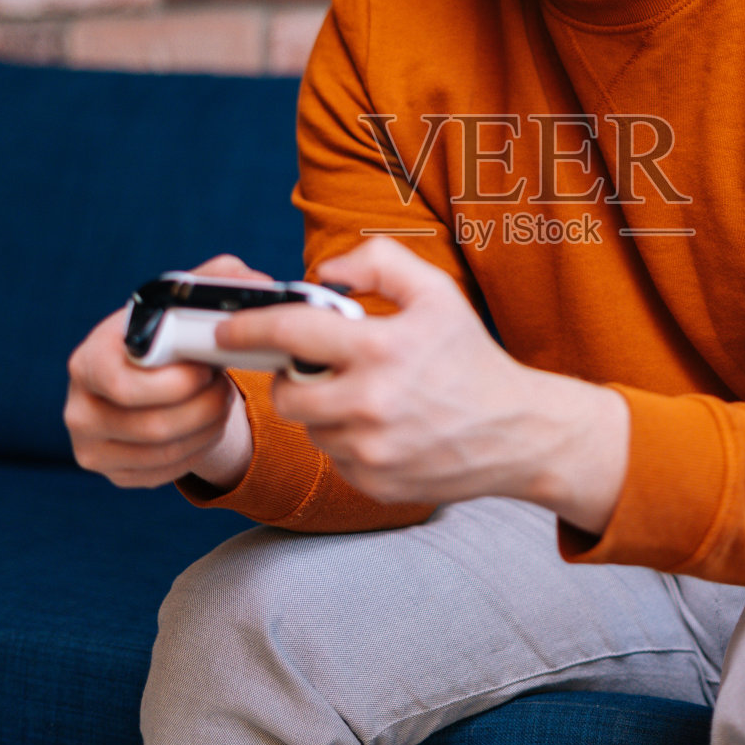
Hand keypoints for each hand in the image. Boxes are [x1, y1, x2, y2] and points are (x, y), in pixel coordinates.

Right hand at [65, 254, 259, 491]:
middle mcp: (80, 407)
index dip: (175, 382)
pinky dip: (199, 449)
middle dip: (203, 406)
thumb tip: (256, 281)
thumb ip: (216, 282)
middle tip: (223, 386)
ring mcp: (93, 447)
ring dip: (208, 426)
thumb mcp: (183, 306)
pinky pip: (167, 472)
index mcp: (89, 359)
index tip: (207, 368)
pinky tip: (207, 425)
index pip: (121, 384)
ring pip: (165, 452)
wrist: (150, 379)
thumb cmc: (167, 338)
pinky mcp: (115, 474)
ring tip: (221, 401)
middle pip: (153, 425)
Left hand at [214, 237, 629, 533]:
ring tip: (365, 395)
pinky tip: (382, 427)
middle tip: (320, 365)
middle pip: (286, 392)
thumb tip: (322, 272)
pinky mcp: (375, 483)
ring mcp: (372, 450)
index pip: (292, 332)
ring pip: (310, 428)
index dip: (250, 326)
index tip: (227, 328)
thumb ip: (378, 261)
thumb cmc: (470, 356)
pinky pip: (334, 458)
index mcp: (382, 349)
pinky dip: (346, 440)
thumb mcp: (436, 291)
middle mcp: (371, 403)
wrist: (516, 430)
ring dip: (322, 410)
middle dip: (292, 375)